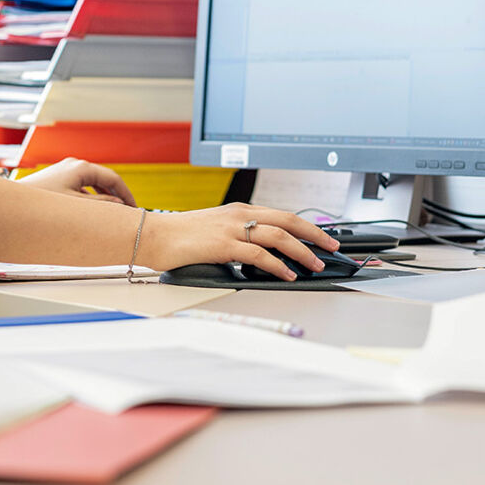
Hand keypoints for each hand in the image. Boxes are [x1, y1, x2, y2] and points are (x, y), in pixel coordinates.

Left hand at [15, 157, 135, 205]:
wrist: (13, 205)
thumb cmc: (42, 204)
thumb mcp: (77, 206)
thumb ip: (101, 203)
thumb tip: (118, 204)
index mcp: (81, 167)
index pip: (113, 178)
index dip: (126, 194)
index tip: (134, 208)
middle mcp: (73, 165)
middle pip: (103, 179)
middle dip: (115, 195)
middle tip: (126, 212)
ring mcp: (64, 171)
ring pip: (92, 183)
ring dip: (103, 196)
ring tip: (110, 213)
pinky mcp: (56, 179)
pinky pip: (80, 186)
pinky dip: (90, 196)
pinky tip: (91, 210)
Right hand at [141, 203, 339, 281]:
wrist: (152, 236)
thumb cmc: (178, 237)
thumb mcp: (213, 230)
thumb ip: (236, 237)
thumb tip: (259, 256)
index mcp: (238, 209)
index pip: (280, 214)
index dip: (305, 225)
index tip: (320, 237)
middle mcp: (238, 214)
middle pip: (288, 220)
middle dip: (315, 234)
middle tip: (332, 248)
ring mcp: (232, 228)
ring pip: (280, 236)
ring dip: (302, 252)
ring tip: (315, 265)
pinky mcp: (224, 244)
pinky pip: (260, 254)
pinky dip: (278, 265)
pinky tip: (288, 275)